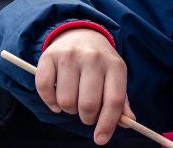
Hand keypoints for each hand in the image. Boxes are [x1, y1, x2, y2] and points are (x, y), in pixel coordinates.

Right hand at [35, 29, 129, 144]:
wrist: (81, 34)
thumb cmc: (100, 64)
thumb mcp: (115, 76)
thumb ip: (120, 101)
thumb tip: (128, 123)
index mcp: (115, 65)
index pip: (114, 100)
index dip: (107, 124)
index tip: (100, 139)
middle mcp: (93, 58)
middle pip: (88, 105)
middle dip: (87, 118)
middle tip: (86, 113)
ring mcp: (70, 56)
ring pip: (66, 101)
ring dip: (68, 109)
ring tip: (73, 99)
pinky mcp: (48, 57)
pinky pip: (44, 90)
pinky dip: (50, 102)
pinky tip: (56, 99)